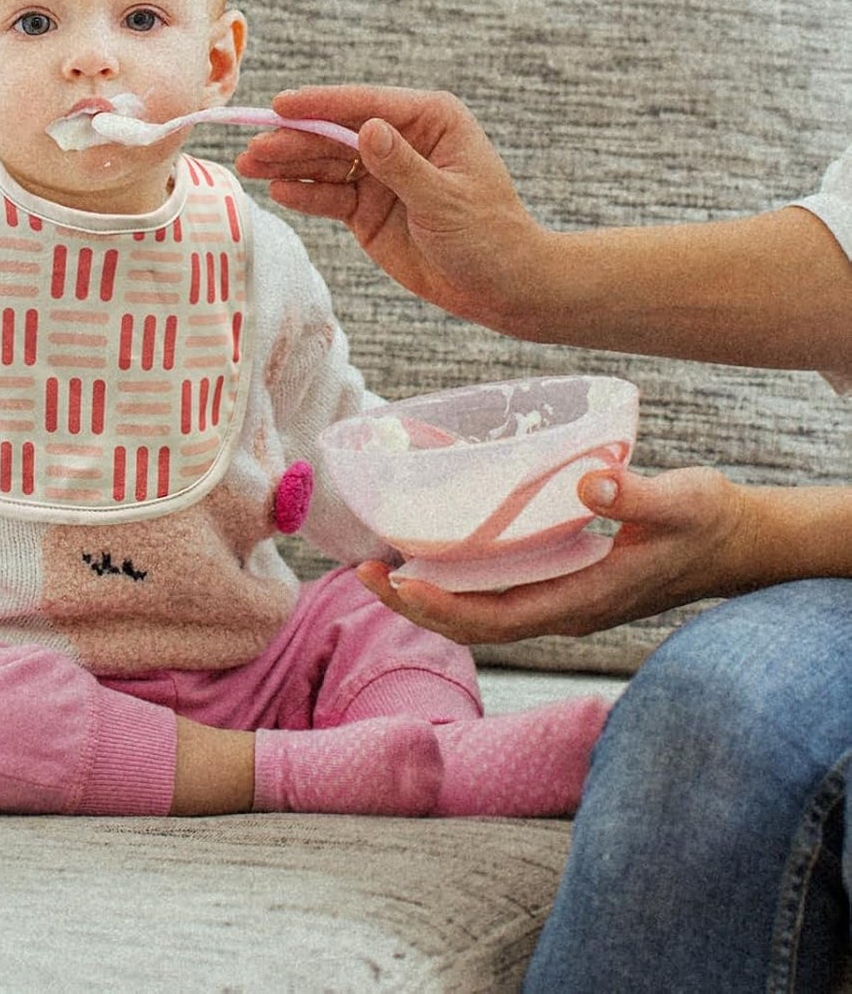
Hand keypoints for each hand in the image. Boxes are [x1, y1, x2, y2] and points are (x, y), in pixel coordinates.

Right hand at [235, 85, 548, 336]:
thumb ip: (403, 166)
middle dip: (294, 140)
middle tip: (254, 149)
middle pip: (336, 133)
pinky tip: (279, 191)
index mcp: (429, 120)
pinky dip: (304, 194)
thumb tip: (367, 129)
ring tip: (250, 166)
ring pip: (325, 163)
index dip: (320, 105)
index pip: (366, 106)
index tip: (280, 106)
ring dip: (289, 165)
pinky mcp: (366, 209)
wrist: (501, 287)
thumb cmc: (489, 235)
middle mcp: (399, 140)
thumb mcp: (447, 199)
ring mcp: (380, 175)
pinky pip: (329, 197)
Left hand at [356, 465, 754, 642]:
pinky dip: (458, 579)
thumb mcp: (680, 501)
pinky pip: (498, 592)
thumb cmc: (711, 521)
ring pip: (483, 612)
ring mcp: (563, 598)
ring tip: (379, 564)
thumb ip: (636, 496)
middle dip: (416, 604)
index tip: (398, 582)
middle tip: (362, 570)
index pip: (498, 619)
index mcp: (584, 600)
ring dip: (430, 594)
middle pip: (475, 625)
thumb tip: (588, 481)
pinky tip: (434, 550)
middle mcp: (565, 608)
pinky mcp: (564, 581)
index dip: (443, 608)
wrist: (743, 542)